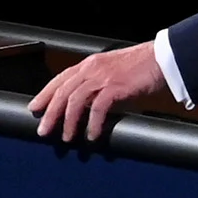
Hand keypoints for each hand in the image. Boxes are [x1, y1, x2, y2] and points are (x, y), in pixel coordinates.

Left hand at [26, 43, 170, 142]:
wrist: (163, 59)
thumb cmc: (140, 67)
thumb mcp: (112, 72)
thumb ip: (97, 85)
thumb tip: (86, 106)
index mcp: (89, 64)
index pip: (59, 79)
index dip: (44, 94)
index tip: (34, 108)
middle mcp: (91, 69)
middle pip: (62, 92)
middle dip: (50, 113)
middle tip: (43, 130)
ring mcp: (103, 77)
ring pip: (75, 101)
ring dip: (69, 122)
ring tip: (66, 137)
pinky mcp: (115, 87)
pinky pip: (97, 109)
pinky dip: (92, 124)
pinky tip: (91, 136)